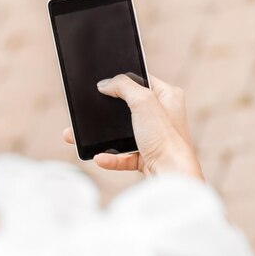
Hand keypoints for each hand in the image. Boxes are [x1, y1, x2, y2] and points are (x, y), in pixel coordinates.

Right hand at [63, 74, 202, 179]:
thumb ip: (123, 86)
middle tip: (90, 110)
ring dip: (104, 137)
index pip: (143, 80)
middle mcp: (162, 116)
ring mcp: (153, 137)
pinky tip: (99, 157)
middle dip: (108, 111)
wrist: (171, 176)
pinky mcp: (145, 156)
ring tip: (83, 137)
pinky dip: (109, 157)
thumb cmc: (165, 139)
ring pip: (122, 133)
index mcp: (168, 97)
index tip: (105, 82)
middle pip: (128, 107)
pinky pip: (122, 155)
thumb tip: (105, 83)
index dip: (124, 79)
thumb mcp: (143, 102)